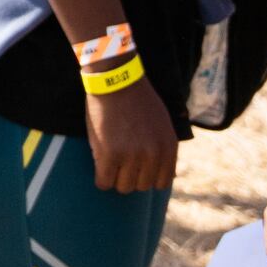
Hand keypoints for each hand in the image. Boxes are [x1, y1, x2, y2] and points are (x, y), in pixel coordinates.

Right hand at [84, 80, 178, 194]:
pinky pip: (104, 182)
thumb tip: (163, 175)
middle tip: (119, 163)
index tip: (136, 168)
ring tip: (109, 162)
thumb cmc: (136, 99)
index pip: (162, 183)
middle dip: (130, 177)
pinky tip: (99, 165)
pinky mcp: (109, 154)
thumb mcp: (161, 124)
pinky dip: (100, 178)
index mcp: (168, 147)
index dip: (146, 177)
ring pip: (123, 187)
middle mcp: (153, 154)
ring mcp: (132, 156)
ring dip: (114, 178)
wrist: (115, 79)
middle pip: (141, 187)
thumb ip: (162, 148)